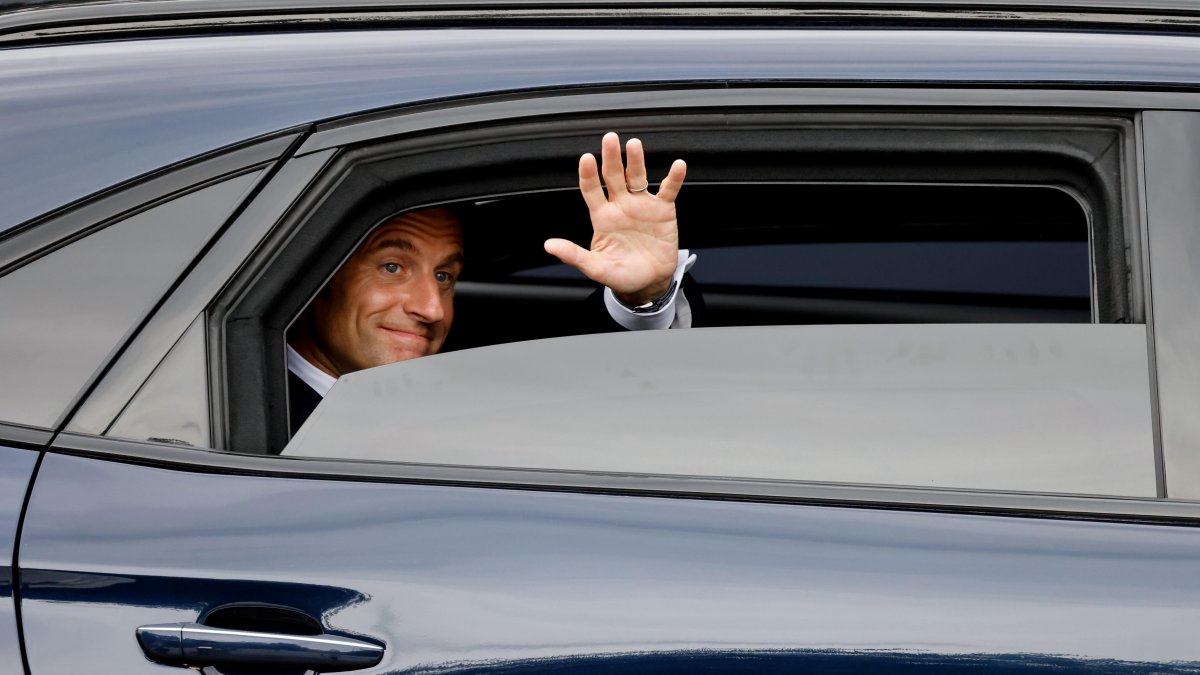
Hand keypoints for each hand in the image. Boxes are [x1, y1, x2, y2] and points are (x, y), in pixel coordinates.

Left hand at [544, 132, 686, 304]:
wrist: (649, 282)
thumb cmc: (621, 274)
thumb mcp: (596, 268)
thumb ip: (574, 255)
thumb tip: (549, 245)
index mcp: (602, 216)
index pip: (591, 190)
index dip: (588, 175)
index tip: (586, 159)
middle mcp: (620, 205)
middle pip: (614, 176)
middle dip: (611, 158)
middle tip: (609, 139)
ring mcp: (642, 205)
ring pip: (638, 177)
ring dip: (636, 160)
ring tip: (634, 145)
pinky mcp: (662, 210)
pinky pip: (668, 190)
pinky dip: (674, 179)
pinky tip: (678, 166)